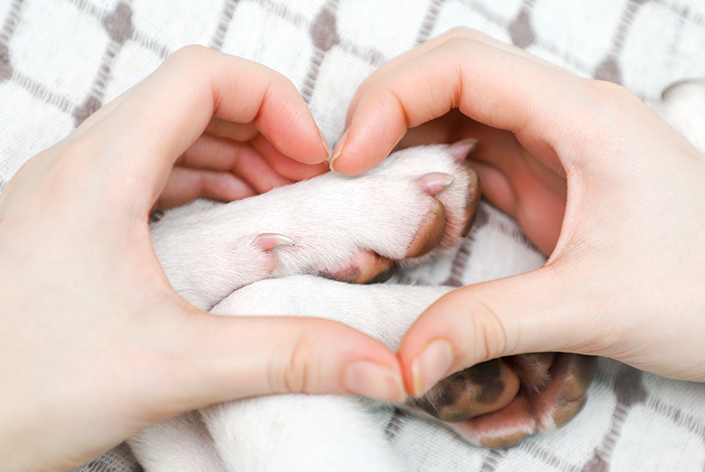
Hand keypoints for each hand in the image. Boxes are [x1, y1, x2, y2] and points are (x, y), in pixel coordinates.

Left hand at [0, 46, 403, 471]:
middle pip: (190, 100)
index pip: (200, 77)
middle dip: (263, 131)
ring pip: (168, 136)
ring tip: (277, 202)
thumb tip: (378, 364)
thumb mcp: (173, 368)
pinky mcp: (69, 224)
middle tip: (306, 185)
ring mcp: (69, 193)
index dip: (273, 100)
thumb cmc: (21, 392)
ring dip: (234, 157)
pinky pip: (147, 174)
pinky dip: (201, 185)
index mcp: (100, 172)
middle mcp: (79, 167)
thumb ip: (286, 357)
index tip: (311, 157)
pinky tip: (226, 225)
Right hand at [332, 28, 704, 397]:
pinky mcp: (548, 180)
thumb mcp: (592, 307)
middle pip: (453, 74)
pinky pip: (474, 156)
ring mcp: (556, 146)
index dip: (393, 99)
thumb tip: (406, 357)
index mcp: (585, 119)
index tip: (352, 157)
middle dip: (388, 111)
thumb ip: (489, 325)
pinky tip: (410, 206)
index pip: (466, 65)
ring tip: (368, 191)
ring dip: (405, 143)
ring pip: (459, 112)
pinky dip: (430, 174)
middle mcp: (566, 116)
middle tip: (347, 169)